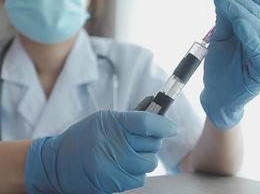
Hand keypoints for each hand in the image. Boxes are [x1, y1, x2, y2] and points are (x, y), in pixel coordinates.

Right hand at [25, 110, 176, 192]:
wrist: (58, 164)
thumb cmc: (83, 138)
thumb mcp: (104, 119)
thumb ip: (131, 116)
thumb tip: (154, 103)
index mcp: (113, 124)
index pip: (147, 122)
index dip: (164, 125)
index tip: (172, 128)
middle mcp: (115, 145)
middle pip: (153, 143)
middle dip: (151, 141)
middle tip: (139, 140)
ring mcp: (115, 166)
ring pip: (150, 162)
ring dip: (145, 158)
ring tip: (130, 154)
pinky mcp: (115, 183)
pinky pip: (141, 177)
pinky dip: (136, 171)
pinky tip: (123, 166)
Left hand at [201, 0, 259, 128]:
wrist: (219, 98)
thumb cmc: (220, 70)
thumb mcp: (220, 40)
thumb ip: (225, 19)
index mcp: (259, 32)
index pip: (254, 6)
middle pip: (255, 13)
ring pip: (257, 27)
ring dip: (239, 11)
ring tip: (222, 0)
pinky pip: (259, 48)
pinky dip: (249, 35)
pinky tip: (239, 23)